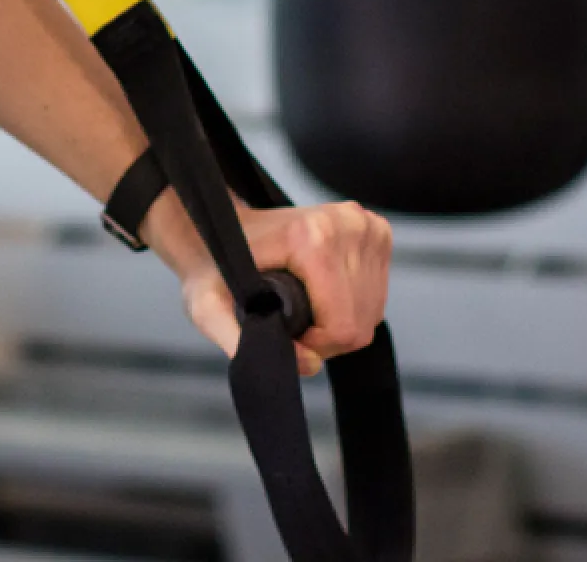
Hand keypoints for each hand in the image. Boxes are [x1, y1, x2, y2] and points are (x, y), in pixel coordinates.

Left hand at [147, 192, 392, 377]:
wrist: (221, 225)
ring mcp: (364, 223)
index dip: (314, 346)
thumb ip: (242, 342)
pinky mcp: (375, 229)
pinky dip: (352, 305)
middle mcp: (347, 223)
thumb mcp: (208, 308)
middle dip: (327, 337)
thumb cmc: (215, 266)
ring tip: (303, 308)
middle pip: (361, 321)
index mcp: (313, 237)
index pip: (342, 324)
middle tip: (290, 324)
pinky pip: (377, 293)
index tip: (284, 333)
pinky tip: (322, 295)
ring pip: (372, 310)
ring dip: (340, 322)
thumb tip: (307, 363)